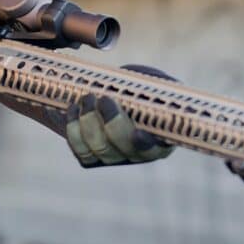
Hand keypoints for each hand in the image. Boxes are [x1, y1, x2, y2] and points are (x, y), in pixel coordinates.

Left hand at [0, 63, 175, 166]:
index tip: (138, 132)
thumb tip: (170, 89)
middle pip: (121, 149)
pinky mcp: (91, 157)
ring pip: (97, 149)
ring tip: (87, 98)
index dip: (144, 143)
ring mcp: (113, 158)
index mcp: (160, 140)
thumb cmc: (139, 87)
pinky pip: (79, 150)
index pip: (154, 148)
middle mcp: (137, 155)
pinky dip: (72, 128)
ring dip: (88, 122)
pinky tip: (74, 108)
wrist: (113, 91)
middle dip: (110, 122)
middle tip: (104, 98)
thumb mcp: (152, 85)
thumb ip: (158, 89)